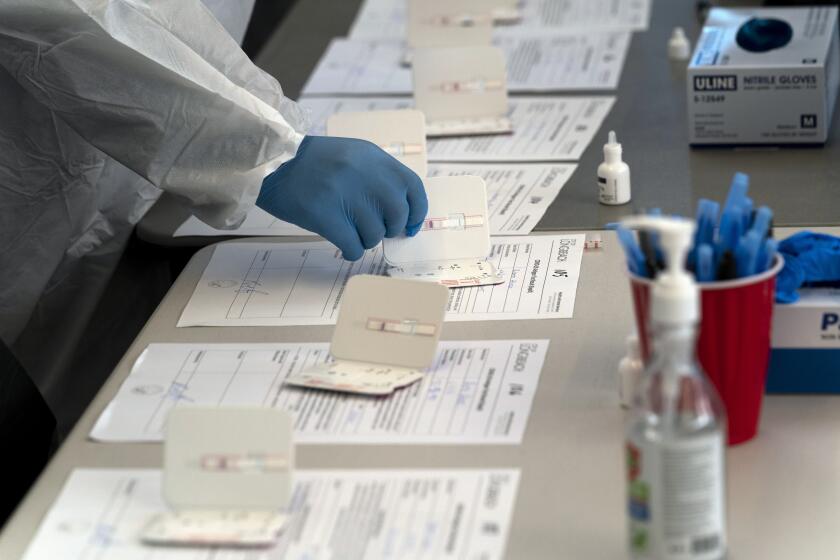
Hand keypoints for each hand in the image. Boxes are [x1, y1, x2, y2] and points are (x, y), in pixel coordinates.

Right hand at [257, 135, 426, 259]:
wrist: (273, 161)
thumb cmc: (314, 163)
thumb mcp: (354, 156)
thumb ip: (380, 176)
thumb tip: (402, 212)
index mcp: (375, 158)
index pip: (413, 188)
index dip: (417, 212)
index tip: (411, 227)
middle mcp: (365, 175)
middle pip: (397, 216)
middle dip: (389, 229)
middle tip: (373, 229)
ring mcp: (346, 195)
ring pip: (374, 235)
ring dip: (366, 240)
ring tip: (350, 230)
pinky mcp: (326, 215)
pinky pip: (353, 246)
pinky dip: (351, 250)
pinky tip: (343, 243)